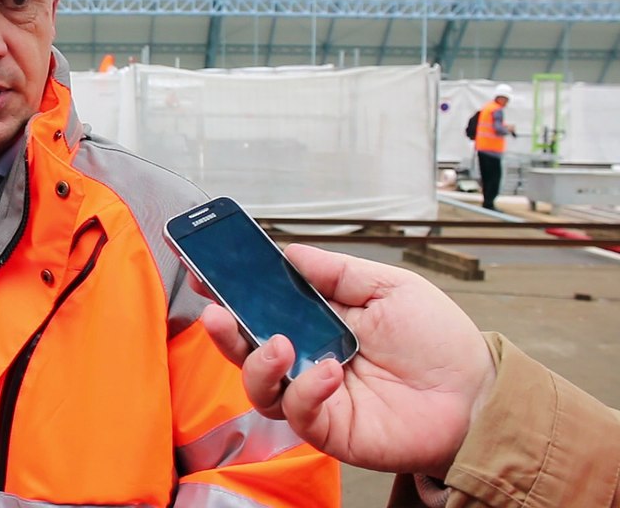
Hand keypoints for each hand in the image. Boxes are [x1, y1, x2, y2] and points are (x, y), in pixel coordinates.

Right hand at [200, 244, 496, 477]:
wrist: (476, 393)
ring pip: (258, 385)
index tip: (205, 270)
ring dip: (258, 363)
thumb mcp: (386, 286)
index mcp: (315, 321)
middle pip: (245, 347)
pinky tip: (328, 372)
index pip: (260, 304)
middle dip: (224, 330)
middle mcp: (306, 358)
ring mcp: (314, 395)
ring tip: (279, 344)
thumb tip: (287, 252)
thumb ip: (335, 271)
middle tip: (216, 311)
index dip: (230, 289)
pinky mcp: (329, 428)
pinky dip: (304, 391)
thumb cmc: (438, 341)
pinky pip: (297, 413)